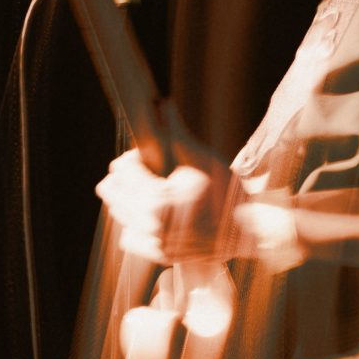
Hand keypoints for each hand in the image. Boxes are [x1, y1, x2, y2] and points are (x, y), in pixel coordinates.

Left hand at [96, 102, 245, 263]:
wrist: (246, 230)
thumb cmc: (227, 192)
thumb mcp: (202, 158)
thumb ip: (175, 132)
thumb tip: (161, 103)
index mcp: (158, 199)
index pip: (122, 169)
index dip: (134, 156)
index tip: (148, 155)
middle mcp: (151, 225)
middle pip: (111, 192)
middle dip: (126, 176)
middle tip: (148, 171)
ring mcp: (154, 244)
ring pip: (118, 213)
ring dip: (128, 198)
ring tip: (152, 190)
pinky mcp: (159, 256)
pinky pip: (128, 236)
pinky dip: (135, 223)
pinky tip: (154, 214)